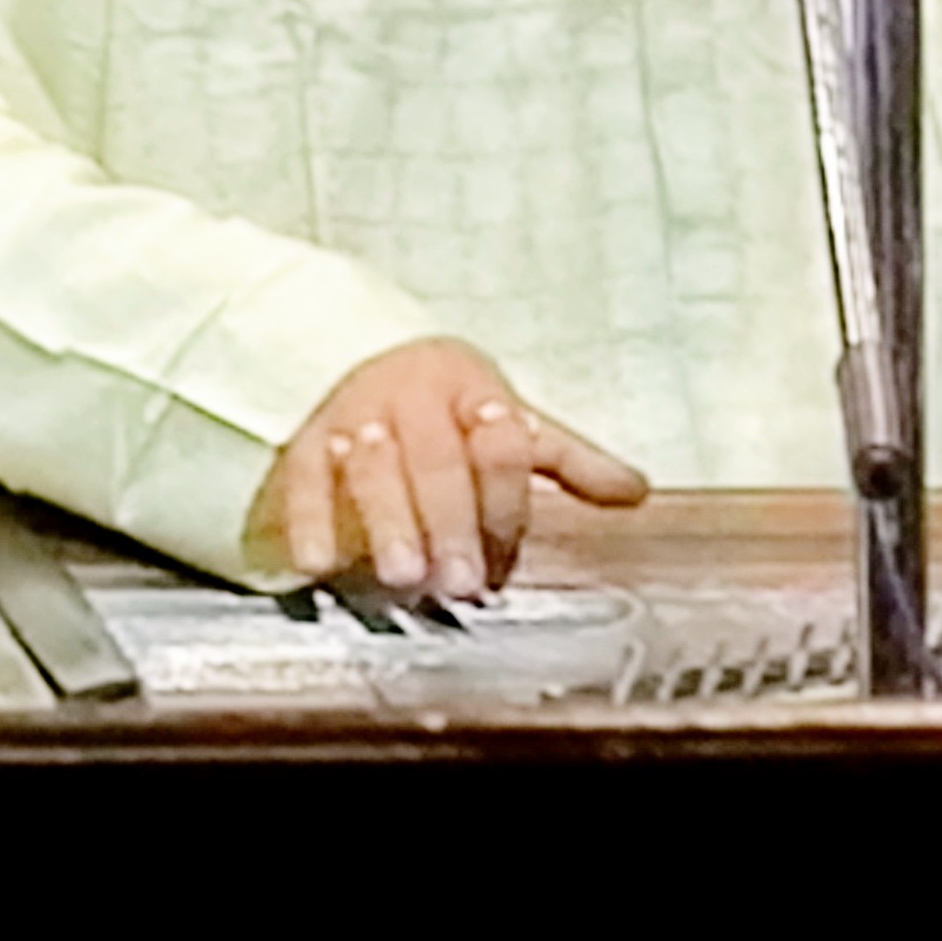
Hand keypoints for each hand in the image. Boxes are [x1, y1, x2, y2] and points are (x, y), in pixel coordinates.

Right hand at [244, 337, 646, 602]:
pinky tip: (320, 563)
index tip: (497, 563)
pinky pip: (304, 480)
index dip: (503, 503)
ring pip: (372, 467)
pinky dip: (311, 521)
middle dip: (450, 522)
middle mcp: (415, 397)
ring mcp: (357, 417)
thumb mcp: (509, 420)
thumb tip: (636, 491)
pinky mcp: (305, 445)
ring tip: (399, 574)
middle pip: (438, 459)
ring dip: (388, 522)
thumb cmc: (448, 409)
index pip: (500, 442)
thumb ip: (569, 461)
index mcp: (474, 388)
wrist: (357, 358)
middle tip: (457, 582)